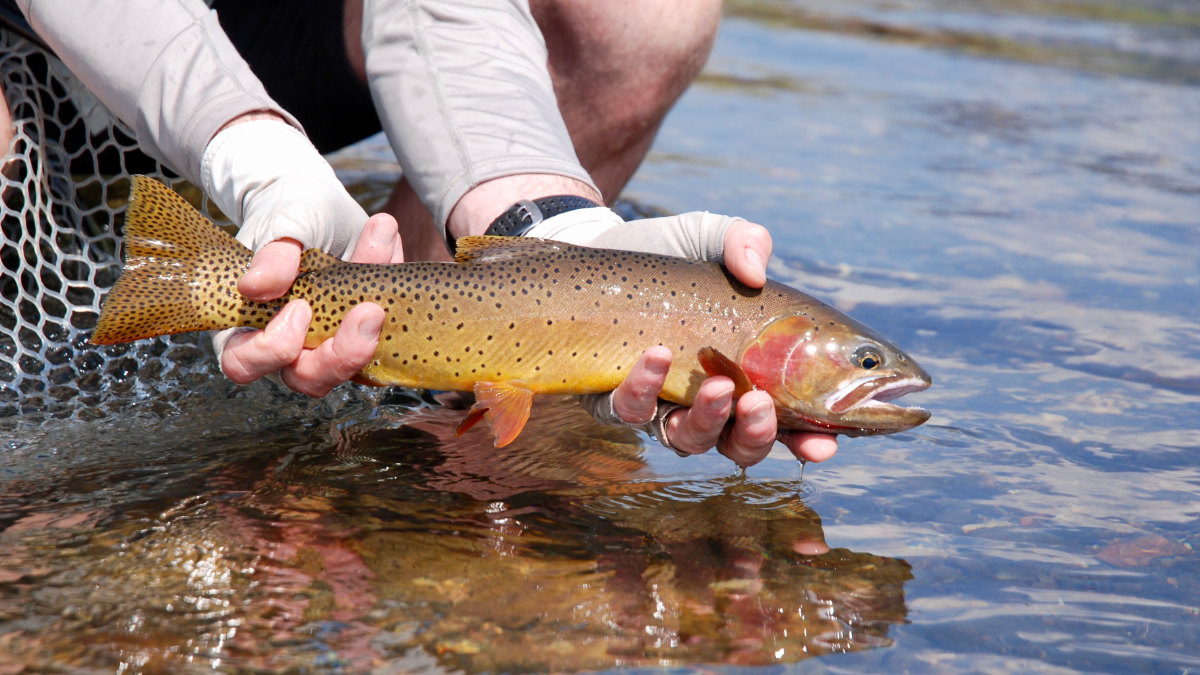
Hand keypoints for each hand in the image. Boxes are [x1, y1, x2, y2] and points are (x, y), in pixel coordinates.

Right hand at [218, 213, 403, 395]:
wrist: (320, 203)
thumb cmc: (289, 215)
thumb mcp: (282, 223)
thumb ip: (271, 254)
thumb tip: (256, 287)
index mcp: (248, 325)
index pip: (244, 363)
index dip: (272, 349)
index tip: (300, 308)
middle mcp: (289, 345)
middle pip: (307, 379)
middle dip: (342, 355)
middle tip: (369, 311)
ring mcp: (329, 344)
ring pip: (352, 369)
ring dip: (375, 330)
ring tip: (384, 266)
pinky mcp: (363, 334)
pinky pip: (386, 332)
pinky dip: (393, 291)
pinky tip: (389, 242)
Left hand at [536, 210, 838, 465]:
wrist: (597, 251)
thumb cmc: (666, 256)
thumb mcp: (710, 237)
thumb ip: (742, 241)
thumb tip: (756, 270)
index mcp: (744, 375)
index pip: (783, 422)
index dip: (806, 439)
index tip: (825, 443)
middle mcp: (704, 402)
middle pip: (737, 445)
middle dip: (756, 436)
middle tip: (761, 406)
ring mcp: (658, 405)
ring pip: (686, 439)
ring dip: (707, 420)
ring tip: (718, 385)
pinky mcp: (611, 398)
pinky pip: (628, 410)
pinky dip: (645, 387)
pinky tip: (656, 354)